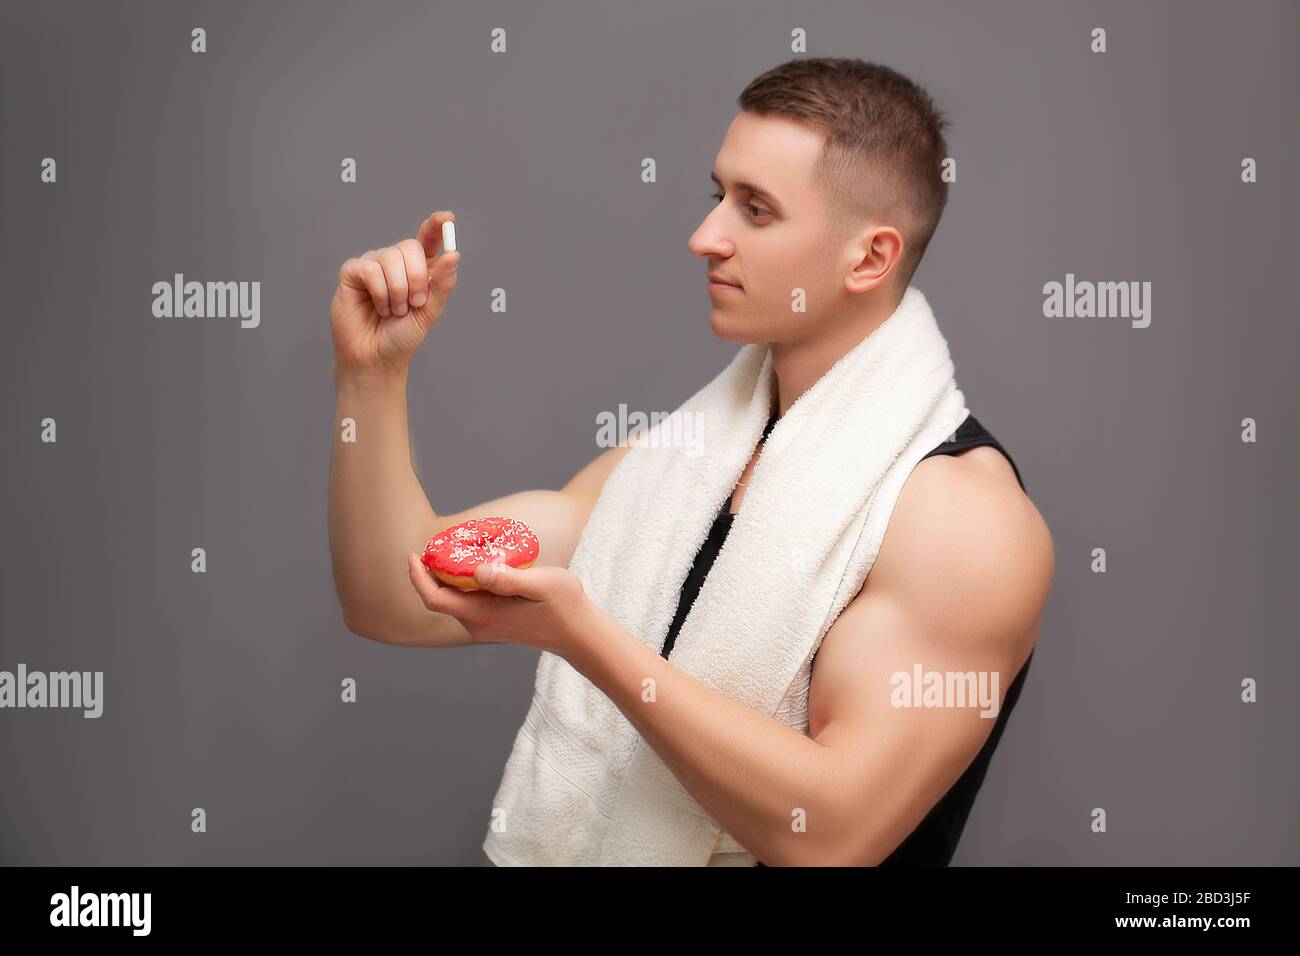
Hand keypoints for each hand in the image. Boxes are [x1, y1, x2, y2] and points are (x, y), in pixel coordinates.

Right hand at [330, 210, 460, 373]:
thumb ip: (442, 284)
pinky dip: (380, 292)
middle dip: (417, 277)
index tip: (447, 218)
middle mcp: (395, 262)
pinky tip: (379, 307)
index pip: (427, 239)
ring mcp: (373, 265)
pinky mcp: (352, 273)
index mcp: (417, 269)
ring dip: (398, 291)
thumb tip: (453, 255)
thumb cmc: (402, 336)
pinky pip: (370, 269)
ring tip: (393, 311)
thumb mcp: (429, 311)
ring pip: (390, 257)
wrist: (376, 357)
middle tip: (415, 303)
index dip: (436, 226)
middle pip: (409, 246)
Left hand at [406, 554, 591, 657]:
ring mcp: (485, 626)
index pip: (435, 599)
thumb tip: (478, 570)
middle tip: (434, 544)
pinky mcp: (493, 623)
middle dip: (430, 573)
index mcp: (483, 614)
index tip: (414, 555)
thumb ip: (508, 579)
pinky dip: (462, 583)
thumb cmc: (564, 607)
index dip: (418, 578)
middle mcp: (478, 624)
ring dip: (447, 577)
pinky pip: (467, 602)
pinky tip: (475, 565)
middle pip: (440, 599)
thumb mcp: (541, 585)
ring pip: (453, 600)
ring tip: (453, 550)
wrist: (579, 634)